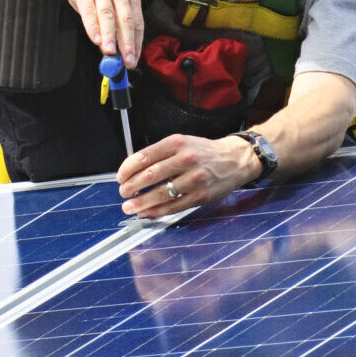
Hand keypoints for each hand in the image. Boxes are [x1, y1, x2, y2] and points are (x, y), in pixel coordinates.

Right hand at [44, 0, 143, 57]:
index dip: (137, 42)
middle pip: (125, 19)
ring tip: (111, 54)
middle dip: (128, 43)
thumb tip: (111, 47)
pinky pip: (88, 10)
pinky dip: (92, 26)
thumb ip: (108, 19)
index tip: (134, 59)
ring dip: (110, 36)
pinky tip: (95, 39)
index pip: (136, 21)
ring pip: (108, 15)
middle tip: (127, 60)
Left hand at [119, 133, 261, 217]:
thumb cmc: (204, 152)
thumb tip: (133, 171)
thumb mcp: (182, 143)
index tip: (120, 177)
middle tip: (123, 192)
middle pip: (150, 175)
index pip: (145, 156)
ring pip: (161, 193)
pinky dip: (157, 211)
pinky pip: (174, 206)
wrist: (235, 159)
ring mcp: (194, 179)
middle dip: (131, 186)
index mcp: (177, 143)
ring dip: (141, 203)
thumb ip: (160, 154)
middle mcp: (186, 159)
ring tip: (129, 207)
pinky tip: (147, 213)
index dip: (127, 169)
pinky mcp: (201, 196)